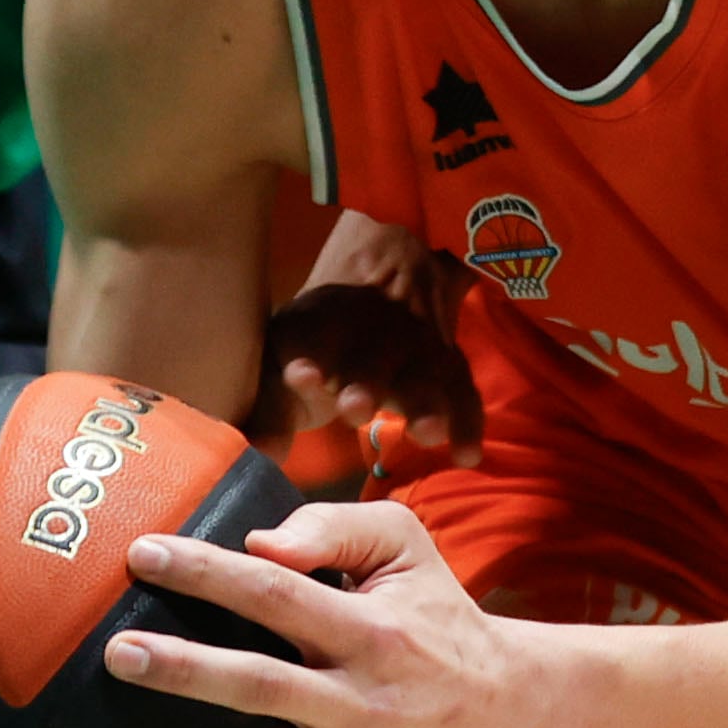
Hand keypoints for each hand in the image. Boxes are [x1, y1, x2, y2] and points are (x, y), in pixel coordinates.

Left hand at [107, 497, 526, 727]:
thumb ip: (335, 527)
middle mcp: (365, 707)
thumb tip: (258, 545)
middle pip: (265, 687)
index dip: (210, 573)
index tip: (141, 555)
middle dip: (189, 670)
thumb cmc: (437, 616)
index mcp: (373, 632)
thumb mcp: (408, 547)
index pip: (279, 594)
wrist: (510, 713)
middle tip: (118, 652)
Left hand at [257, 277, 479, 466]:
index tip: (299, 375)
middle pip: (370, 358)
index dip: (305, 359)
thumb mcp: (287, 355)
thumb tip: (260, 456)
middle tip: (354, 407)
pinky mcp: (445, 363)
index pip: (311, 340)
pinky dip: (467, 422)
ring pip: (422, 372)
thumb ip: (271, 409)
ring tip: (426, 433)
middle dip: (364, 381)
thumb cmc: (321, 336)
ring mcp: (412, 347)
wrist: (386, 272)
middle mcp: (368, 335)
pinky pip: (462, 390)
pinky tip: (467, 456)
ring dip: (424, 403)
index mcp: (319, 327)